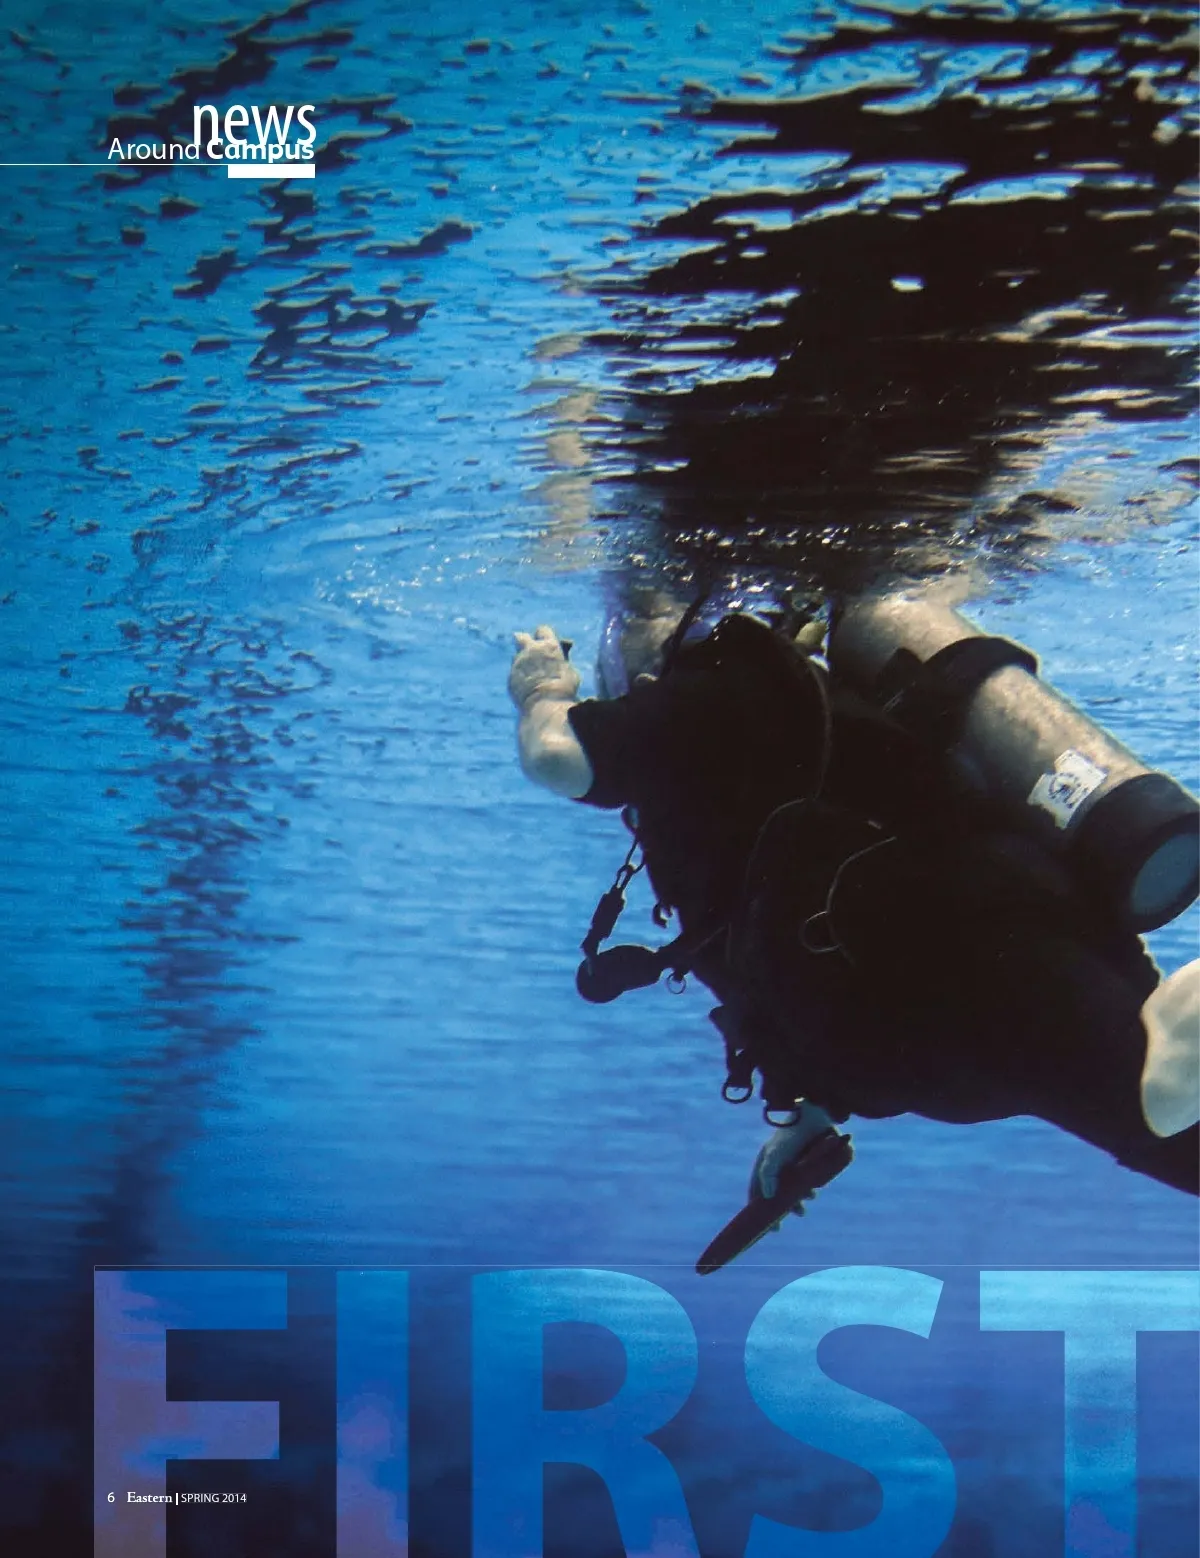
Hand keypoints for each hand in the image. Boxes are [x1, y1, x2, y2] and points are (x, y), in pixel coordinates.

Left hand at [509, 625, 580, 710]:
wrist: (545, 704)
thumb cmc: (563, 688)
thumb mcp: (570, 671)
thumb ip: (563, 661)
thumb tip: (563, 658)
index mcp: (549, 645)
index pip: (543, 630)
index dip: (545, 637)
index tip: (548, 644)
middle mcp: (531, 650)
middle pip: (521, 637)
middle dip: (525, 641)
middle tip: (531, 651)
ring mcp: (518, 663)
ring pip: (517, 657)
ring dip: (523, 662)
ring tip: (532, 675)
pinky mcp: (511, 676)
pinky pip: (514, 673)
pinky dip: (519, 677)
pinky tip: (527, 688)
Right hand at [749, 1101, 842, 1227]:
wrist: (813, 1116)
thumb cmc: (790, 1136)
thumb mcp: (775, 1156)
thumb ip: (768, 1175)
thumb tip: (768, 1197)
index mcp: (766, 1162)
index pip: (757, 1189)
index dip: (756, 1206)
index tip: (761, 1224)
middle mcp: (779, 1164)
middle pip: (775, 1192)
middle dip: (778, 1208)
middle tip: (780, 1224)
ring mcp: (795, 1163)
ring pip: (793, 1189)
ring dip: (796, 1201)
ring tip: (802, 1210)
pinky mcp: (811, 1161)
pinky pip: (807, 1181)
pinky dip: (808, 1190)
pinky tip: (813, 1192)